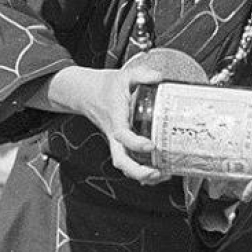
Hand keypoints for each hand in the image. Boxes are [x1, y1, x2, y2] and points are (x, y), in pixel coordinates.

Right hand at [29, 64, 169, 183]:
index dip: (135, 143)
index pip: (122, 135)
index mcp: (116, 118)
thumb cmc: (108, 86)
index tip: (151, 146)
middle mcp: (115, 135)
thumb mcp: (124, 76)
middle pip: (121, 160)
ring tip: (164, 176)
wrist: (88, 94)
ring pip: (125, 165)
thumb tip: (159, 77)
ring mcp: (117, 142)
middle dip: (138, 171)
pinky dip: (142, 172)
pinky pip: (130, 162)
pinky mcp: (121, 145)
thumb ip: (142, 75)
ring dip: (142, 175)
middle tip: (156, 173)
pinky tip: (159, 173)